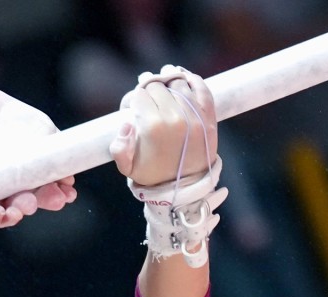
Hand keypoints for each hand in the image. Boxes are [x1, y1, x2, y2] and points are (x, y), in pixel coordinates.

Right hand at [111, 66, 218, 186]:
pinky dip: (192, 79)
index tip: (132, 105)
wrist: (185, 188)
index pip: (139, 95)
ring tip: (163, 84)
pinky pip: (201, 88)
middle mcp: (175, 118)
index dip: (132, 98)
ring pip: (177, 83)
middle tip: (147, 97)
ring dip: (168, 80)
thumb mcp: (127, 167)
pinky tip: (184, 78)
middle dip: (149, 89)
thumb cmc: (154, 176)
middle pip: (157, 87)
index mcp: (153, 127)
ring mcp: (195, 116)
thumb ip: (118, 146)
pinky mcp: (209, 117)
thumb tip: (127, 123)